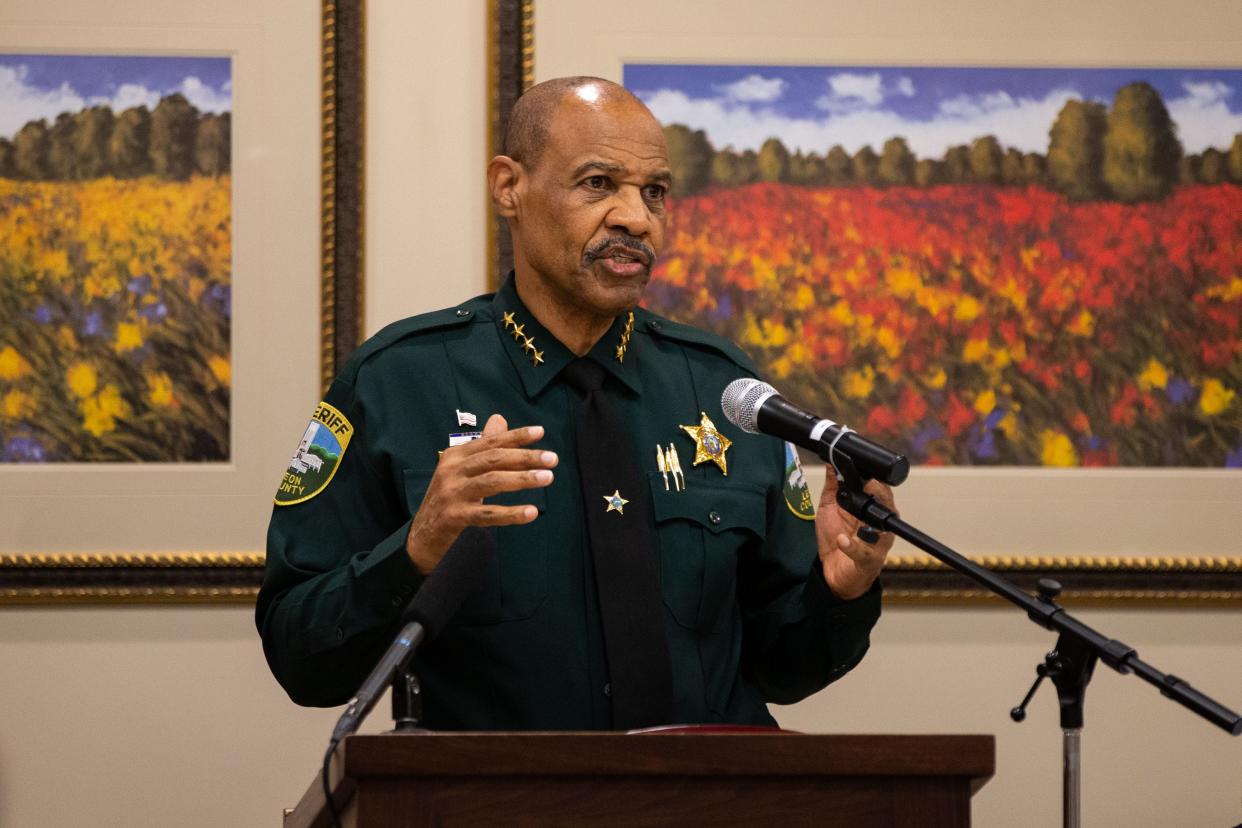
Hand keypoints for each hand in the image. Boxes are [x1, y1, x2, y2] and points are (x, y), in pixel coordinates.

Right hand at [405, 413, 556, 573]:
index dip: (515, 436)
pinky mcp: (454, 517)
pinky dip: (510, 513)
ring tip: (548, 478)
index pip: (490, 442)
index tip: (540, 432)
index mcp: (455, 455)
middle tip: (552, 459)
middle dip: (525, 457)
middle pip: (494, 459)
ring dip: (523, 479)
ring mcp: (452, 494)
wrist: (421, 535)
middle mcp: (451, 471)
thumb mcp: (461, 469)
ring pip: (492, 482)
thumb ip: (482, 446)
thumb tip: (499, 419)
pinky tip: (531, 512)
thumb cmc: (448, 498)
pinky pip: (487, 514)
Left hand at [815, 471, 896, 599]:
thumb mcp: (830, 507)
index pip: (882, 490)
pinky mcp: (869, 561)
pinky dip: (852, 546)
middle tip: (868, 485)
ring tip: (858, 512)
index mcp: (874, 509)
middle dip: (879, 495)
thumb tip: (831, 462)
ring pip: (882, 529)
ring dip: (868, 521)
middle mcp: (881, 525)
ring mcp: (877, 544)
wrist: (832, 571)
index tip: (860, 466)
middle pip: (886, 506)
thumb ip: (833, 485)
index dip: (874, 478)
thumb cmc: (836, 536)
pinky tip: (842, 540)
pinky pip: (863, 553)